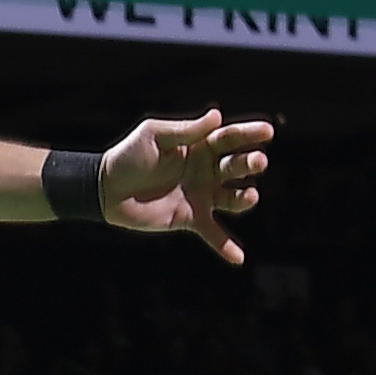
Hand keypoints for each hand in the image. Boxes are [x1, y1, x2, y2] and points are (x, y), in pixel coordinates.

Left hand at [95, 109, 274, 267]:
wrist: (107, 189)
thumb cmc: (129, 156)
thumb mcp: (155, 135)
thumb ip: (185, 130)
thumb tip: (216, 116)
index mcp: (198, 146)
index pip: (228, 138)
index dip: (248, 134)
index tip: (268, 131)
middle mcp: (205, 170)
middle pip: (235, 167)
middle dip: (249, 164)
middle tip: (258, 162)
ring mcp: (200, 195)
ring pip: (232, 198)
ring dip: (244, 198)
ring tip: (250, 196)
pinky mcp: (190, 218)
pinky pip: (213, 233)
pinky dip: (226, 246)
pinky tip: (239, 258)